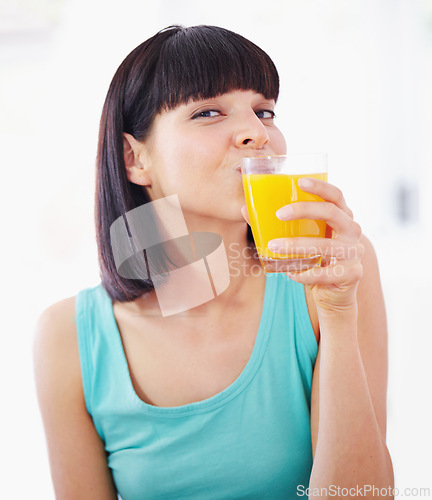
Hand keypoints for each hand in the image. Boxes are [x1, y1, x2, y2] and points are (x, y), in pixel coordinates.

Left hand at [262, 177, 363, 313]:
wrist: (332, 293)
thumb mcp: (300, 238)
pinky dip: (305, 274)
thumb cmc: (312, 259)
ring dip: (297, 246)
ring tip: (273, 246)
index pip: (336, 195)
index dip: (320, 187)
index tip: (299, 181)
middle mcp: (352, 231)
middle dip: (305, 210)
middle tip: (279, 214)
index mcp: (342, 217)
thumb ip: (278, 224)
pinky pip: (325, 273)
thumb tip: (245, 209)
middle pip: (332, 213)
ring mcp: (355, 253)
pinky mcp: (353, 274)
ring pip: (325, 246)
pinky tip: (290, 274)